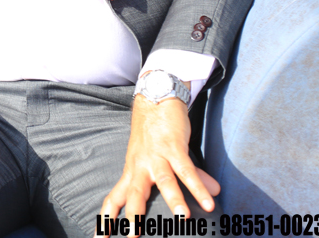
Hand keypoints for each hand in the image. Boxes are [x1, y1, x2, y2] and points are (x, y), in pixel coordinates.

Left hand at [100, 95, 219, 227]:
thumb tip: (212, 196)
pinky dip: (199, 184)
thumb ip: (187, 181)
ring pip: (165, 181)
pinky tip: (209, 200)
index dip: (106, 219)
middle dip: (132, 217)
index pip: (114, 198)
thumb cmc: (155, 132)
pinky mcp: (174, 147)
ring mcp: (157, 156)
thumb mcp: (163, 159)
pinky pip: (188, 168)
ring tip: (183, 219)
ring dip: (175, 200)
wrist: (155, 99)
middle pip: (134, 194)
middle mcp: (141, 166)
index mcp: (132, 171)